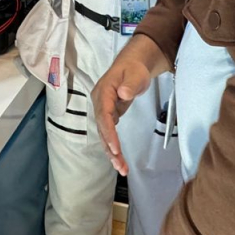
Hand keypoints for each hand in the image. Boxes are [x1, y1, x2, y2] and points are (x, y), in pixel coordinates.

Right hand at [93, 35, 164, 174]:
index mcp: (103, 93)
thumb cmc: (134, 69)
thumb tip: (123, 94)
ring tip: (122, 169)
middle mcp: (99, 103)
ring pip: (104, 135)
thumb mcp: (135, 74)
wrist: (133, 66)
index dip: (109, 133)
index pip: (104, 116)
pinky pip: (109, 134)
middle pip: (102, 129)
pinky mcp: (109, 116)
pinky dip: (114, 147)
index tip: (116, 148)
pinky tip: (119, 160)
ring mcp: (103, 110)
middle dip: (110, 149)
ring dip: (112, 153)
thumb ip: (130, 84)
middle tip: (120, 166)